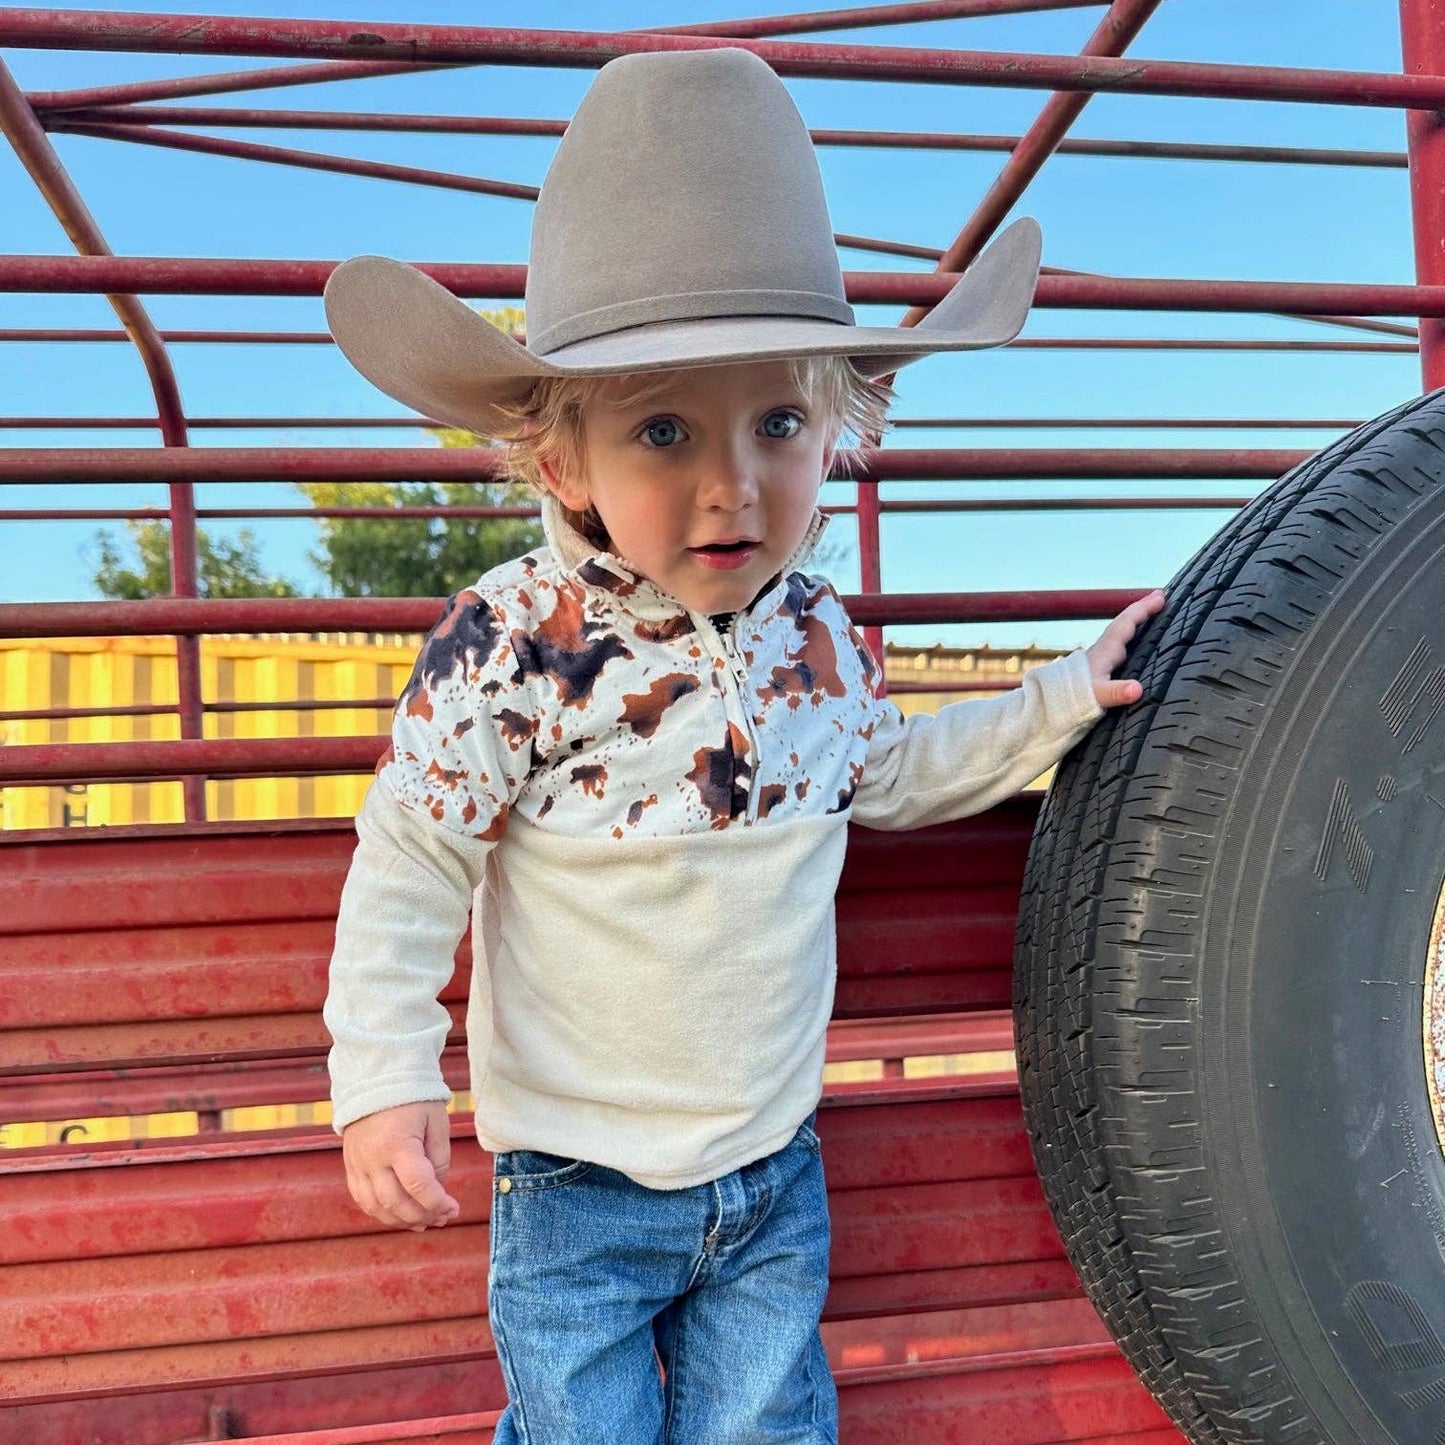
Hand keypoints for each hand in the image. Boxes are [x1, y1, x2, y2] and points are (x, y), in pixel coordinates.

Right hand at [341, 1100, 460, 1231]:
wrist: (376, 1079)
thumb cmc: (412, 1098)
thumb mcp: (436, 1122)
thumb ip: (439, 1159)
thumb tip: (436, 1189)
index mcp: (397, 1144)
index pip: (418, 1186)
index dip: (437, 1203)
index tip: (453, 1208)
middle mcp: (372, 1159)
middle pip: (396, 1203)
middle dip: (422, 1216)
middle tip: (443, 1217)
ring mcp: (357, 1164)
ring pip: (376, 1207)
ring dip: (402, 1220)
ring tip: (425, 1221)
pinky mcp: (351, 1166)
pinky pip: (363, 1199)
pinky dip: (382, 1212)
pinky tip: (400, 1213)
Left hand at [1086, 589, 1166, 708]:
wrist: (1052, 705)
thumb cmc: (1075, 699)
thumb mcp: (1097, 695)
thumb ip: (1116, 692)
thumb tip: (1137, 689)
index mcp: (1105, 651)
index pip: (1125, 623)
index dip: (1143, 610)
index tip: (1160, 597)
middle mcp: (1102, 651)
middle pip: (1124, 624)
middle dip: (1141, 610)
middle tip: (1159, 596)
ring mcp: (1099, 659)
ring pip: (1120, 634)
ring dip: (1135, 623)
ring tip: (1150, 613)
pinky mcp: (1098, 669)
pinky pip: (1118, 647)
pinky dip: (1129, 639)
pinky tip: (1134, 643)